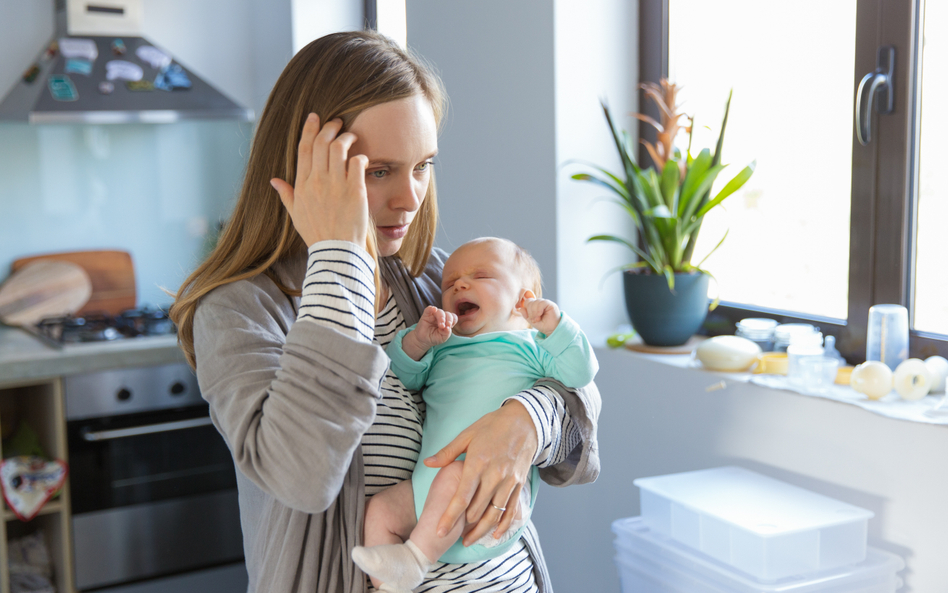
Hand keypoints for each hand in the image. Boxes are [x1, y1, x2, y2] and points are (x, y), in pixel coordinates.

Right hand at [270, 114, 369, 248]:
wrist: (336, 251)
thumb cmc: (317, 234)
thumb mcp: (296, 214)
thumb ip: (286, 194)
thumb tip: (273, 180)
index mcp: (302, 185)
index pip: (304, 149)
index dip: (309, 129)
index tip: (315, 117)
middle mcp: (317, 182)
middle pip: (321, 143)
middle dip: (330, 127)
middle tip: (337, 122)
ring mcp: (336, 185)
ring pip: (339, 148)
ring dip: (346, 137)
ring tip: (352, 137)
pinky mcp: (355, 191)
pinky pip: (357, 163)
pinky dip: (360, 156)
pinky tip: (362, 157)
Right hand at [402, 306, 456, 359]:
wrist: (423, 340)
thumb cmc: (434, 338)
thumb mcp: (443, 338)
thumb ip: (447, 333)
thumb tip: (448, 327)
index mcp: (447, 321)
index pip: (453, 317)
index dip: (452, 321)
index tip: (449, 327)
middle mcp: (441, 317)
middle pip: (447, 314)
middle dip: (448, 320)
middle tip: (444, 327)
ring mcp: (433, 315)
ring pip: (440, 311)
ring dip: (441, 318)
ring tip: (441, 326)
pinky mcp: (426, 315)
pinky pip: (429, 309)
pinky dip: (431, 308)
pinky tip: (434, 309)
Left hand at [424, 401, 537, 544]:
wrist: (526, 421)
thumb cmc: (493, 426)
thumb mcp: (468, 434)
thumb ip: (447, 452)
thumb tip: (428, 463)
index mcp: (477, 463)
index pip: (461, 498)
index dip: (449, 517)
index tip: (439, 531)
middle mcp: (494, 476)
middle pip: (476, 510)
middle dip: (462, 526)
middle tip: (450, 535)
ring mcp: (509, 482)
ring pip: (494, 515)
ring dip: (480, 531)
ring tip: (468, 540)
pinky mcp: (519, 484)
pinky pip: (511, 510)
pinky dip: (503, 525)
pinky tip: (494, 535)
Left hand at [520, 298, 560, 334]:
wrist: (551, 330)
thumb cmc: (543, 325)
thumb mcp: (532, 321)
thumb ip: (526, 315)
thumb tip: (521, 308)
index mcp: (535, 306)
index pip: (527, 302)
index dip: (526, 309)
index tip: (529, 318)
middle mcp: (539, 303)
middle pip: (530, 301)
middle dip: (530, 312)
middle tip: (534, 320)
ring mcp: (545, 303)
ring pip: (535, 302)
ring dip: (534, 312)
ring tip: (537, 319)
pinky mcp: (550, 304)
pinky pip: (542, 303)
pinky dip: (539, 309)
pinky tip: (540, 315)